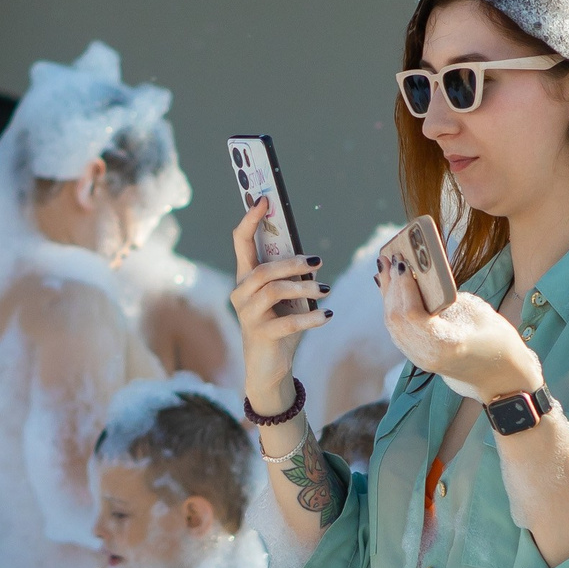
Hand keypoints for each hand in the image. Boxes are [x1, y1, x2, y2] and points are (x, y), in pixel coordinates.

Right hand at [229, 199, 330, 403]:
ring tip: (325, 290)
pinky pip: (287, 321)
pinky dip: (311, 317)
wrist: (269, 368)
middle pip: (263, 268)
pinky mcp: (259, 334)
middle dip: (292, 262)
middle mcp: (241, 292)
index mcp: (246, 277)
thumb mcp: (288, 298)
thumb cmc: (279, 326)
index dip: (250, 219)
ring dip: (303, 287)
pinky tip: (328, 316)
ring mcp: (247, 314)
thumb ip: (293, 278)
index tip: (264, 199)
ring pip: (273, 290)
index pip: (240, 242)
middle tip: (318, 261)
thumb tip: (313, 261)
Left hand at [374, 232, 539, 398]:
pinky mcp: (417, 357)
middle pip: (396, 318)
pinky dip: (392, 307)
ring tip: (386, 268)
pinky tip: (391, 288)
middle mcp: (427, 355)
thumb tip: (422, 276)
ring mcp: (419, 359)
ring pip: (393, 324)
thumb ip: (447, 296)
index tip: (402, 262)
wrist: (500, 377)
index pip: (412, 314)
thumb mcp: (479, 312)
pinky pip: (397, 329)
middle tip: (390, 258)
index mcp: (446, 344)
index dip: (404, 286)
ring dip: (388, 295)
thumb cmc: (497, 341)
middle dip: (392, 286)